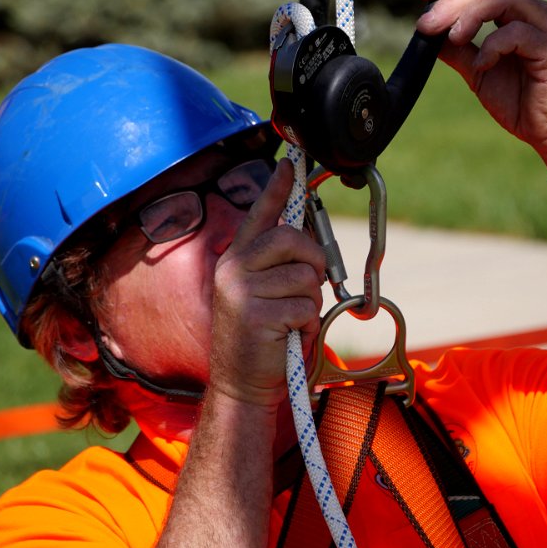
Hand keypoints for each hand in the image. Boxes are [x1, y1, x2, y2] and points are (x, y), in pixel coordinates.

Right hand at [210, 159, 324, 407]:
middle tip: (311, 283)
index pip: (259, 214)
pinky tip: (288, 336)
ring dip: (310, 302)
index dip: (277, 188)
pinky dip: (307, 324)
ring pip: (305, 276)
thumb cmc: (260, 338)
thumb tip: (312, 246)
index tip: (290, 163)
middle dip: (313, 260)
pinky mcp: (256, 315)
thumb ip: (280, 267)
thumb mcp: (263, 294)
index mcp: (236, 259)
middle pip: (291, 239)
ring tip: (292, 319)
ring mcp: (242, 291)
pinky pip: (305, 307)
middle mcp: (234, 268)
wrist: (240, 384)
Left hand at [416, 0, 546, 159]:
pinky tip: (481, 66)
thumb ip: (458, 51)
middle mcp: (537, 14)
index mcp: (520, 15)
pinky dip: (492, 45)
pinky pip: (518, 32)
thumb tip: (428, 33)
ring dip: (471, 15)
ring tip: (452, 37)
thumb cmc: (522, 103)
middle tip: (425, 24)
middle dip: (453, 1)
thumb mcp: (479, 73)